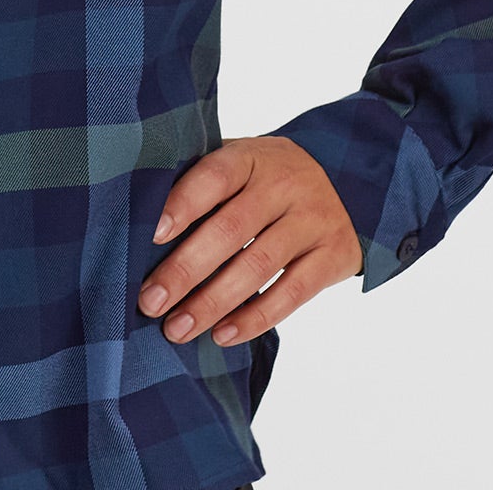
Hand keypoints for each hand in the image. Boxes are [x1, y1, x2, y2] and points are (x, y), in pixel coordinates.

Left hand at [136, 135, 362, 345]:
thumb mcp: (244, 161)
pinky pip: (291, 294)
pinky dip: (255, 318)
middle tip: (150, 301)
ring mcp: (313, 221)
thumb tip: (140, 216)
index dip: (183, 204)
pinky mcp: (333, 257)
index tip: (151, 236)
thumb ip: (203, 181)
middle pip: (231, 230)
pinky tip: (222, 334)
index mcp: (253, 157)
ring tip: (177, 328)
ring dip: (212, 303)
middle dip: (186, 270)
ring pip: (257, 266)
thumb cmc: (271, 177)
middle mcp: (285, 186)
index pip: (215, 176)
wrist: (352, 182)